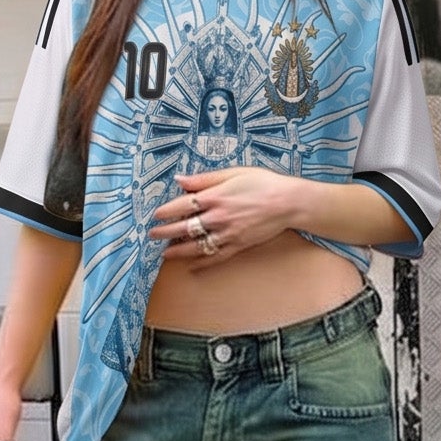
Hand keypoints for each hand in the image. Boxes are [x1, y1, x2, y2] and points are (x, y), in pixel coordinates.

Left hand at [150, 168, 296, 268]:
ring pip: (197, 246)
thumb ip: (204, 179)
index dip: (166, 211)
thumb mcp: (233, 173)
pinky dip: (203, 263)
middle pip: (184, 227)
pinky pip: (216, 256)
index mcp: (215, 196)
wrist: (288, 202)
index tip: (156, 215)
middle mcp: (218, 217)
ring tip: (165, 254)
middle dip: (165, 232)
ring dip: (178, 251)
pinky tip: (192, 266)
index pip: (182, 205)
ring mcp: (228, 233)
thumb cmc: (263, 183)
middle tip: (152, 236)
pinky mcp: (239, 245)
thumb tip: (180, 180)